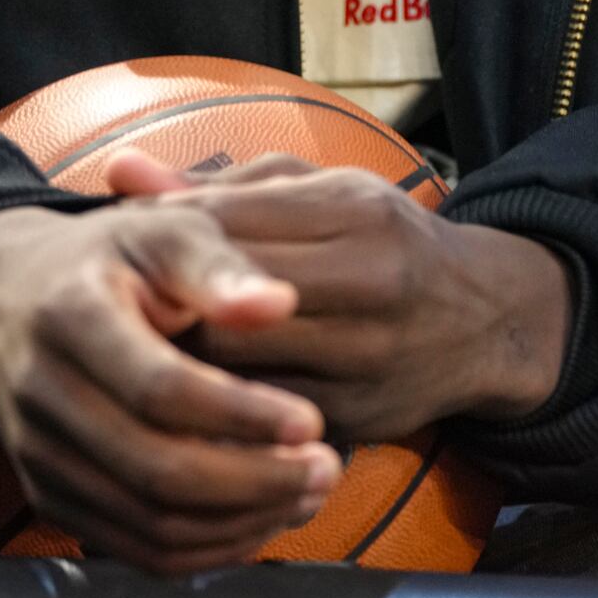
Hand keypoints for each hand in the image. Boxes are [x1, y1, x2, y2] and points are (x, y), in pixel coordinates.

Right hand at [0, 202, 341, 573]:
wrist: (11, 297)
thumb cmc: (109, 256)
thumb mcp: (161, 230)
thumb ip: (219, 266)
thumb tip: (281, 304)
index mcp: (70, 317)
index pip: (160, 389)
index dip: (240, 414)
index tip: (310, 419)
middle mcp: (43, 396)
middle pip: (156, 471)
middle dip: (254, 482)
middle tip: (326, 468)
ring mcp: (40, 456)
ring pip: (149, 524)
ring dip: (241, 522)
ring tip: (308, 491)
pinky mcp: (50, 497)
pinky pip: (135, 550)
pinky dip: (206, 548)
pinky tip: (260, 517)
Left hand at [105, 152, 572, 440]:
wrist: (484, 319)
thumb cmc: (383, 240)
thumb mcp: (315, 191)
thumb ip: (217, 187)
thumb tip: (119, 172)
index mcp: (354, 213)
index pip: (228, 225)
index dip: (161, 240)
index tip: (121, 246)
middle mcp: (369, 285)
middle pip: (227, 306)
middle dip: (161, 310)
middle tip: (113, 310)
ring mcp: (367, 360)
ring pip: (239, 373)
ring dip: (180, 366)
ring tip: (134, 354)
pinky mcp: (360, 421)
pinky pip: (263, 426)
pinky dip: (217, 414)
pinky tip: (182, 402)